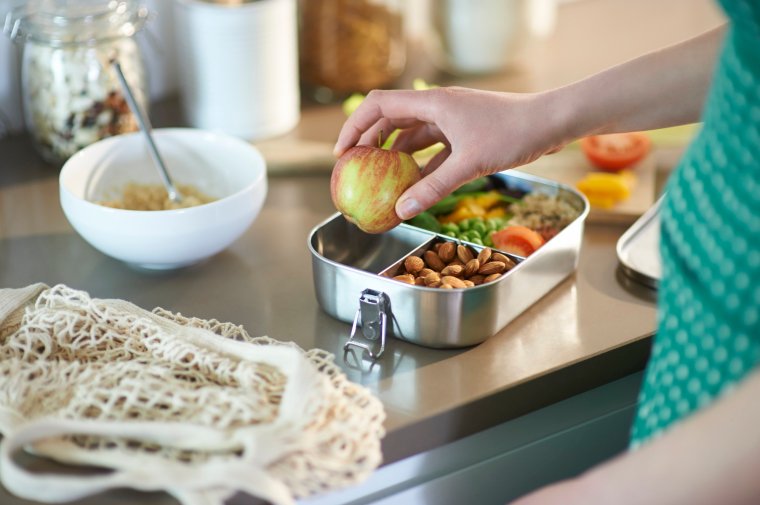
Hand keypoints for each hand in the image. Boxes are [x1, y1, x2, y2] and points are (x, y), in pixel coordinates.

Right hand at [333, 87, 568, 219]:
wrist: (551, 122)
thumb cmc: (513, 133)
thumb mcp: (470, 163)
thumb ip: (434, 187)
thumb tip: (402, 210)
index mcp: (431, 102)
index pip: (378, 106)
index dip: (354, 127)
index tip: (342, 153)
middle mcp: (437, 107)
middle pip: (390, 120)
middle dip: (370, 144)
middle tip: (356, 170)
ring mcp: (451, 119)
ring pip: (412, 136)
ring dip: (396, 157)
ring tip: (382, 182)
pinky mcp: (465, 133)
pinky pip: (433, 148)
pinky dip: (421, 165)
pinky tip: (416, 186)